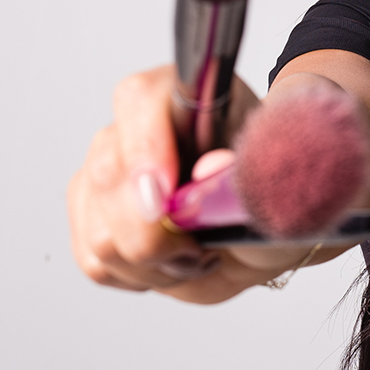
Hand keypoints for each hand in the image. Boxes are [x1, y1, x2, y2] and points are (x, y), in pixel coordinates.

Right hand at [67, 65, 310, 303]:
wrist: (263, 216)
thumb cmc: (270, 188)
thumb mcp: (278, 177)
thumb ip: (249, 168)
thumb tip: (212, 166)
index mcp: (185, 94)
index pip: (139, 100)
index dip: (144, 148)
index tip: (163, 197)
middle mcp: (133, 125)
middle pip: (107, 175)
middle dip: (154, 234)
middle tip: (201, 250)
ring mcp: (104, 168)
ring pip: (101, 232)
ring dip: (152, 263)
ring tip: (195, 255)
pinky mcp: (91, 212)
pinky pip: (95, 261)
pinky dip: (138, 275)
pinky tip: (172, 263)